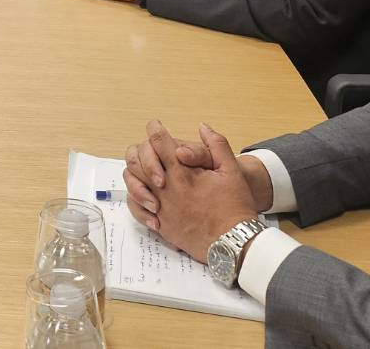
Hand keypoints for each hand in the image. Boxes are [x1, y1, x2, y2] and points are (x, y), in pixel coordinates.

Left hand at [120, 121, 260, 262]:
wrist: (235, 243)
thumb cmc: (235, 207)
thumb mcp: (232, 170)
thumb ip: (217, 144)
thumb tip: (202, 127)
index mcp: (182, 173)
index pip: (159, 143)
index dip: (155, 130)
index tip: (155, 126)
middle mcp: (166, 189)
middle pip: (139, 160)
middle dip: (144, 150)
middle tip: (152, 148)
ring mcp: (161, 208)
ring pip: (134, 183)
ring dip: (137, 172)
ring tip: (146, 169)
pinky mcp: (161, 225)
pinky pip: (136, 208)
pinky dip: (136, 198)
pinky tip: (145, 195)